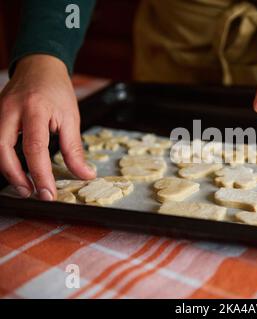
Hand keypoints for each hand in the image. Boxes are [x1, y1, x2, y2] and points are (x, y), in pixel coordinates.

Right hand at [0, 54, 95, 199]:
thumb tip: (85, 174)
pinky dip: (5, 158)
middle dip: (16, 177)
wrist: (40, 67)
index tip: (49, 194)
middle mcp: (11, 110)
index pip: (35, 149)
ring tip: (26, 186)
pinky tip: (17, 169)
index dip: (41, 175)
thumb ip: (75, 149)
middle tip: (33, 193)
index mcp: (35, 110)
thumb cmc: (57, 90)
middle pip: (4, 150)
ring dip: (9, 170)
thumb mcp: (72, 118)